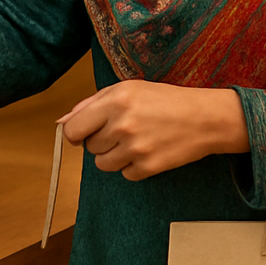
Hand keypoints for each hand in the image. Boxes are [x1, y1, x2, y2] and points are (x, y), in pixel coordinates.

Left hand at [59, 80, 248, 180]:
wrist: (204, 118)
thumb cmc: (163, 100)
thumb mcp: (126, 89)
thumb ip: (90, 104)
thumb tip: (62, 122)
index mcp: (115, 101)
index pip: (73, 129)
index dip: (75, 133)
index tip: (83, 132)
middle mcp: (123, 125)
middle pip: (89, 147)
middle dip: (101, 140)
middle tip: (123, 129)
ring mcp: (136, 148)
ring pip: (103, 164)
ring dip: (114, 155)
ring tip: (134, 141)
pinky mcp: (149, 167)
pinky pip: (125, 174)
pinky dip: (133, 166)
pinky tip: (148, 150)